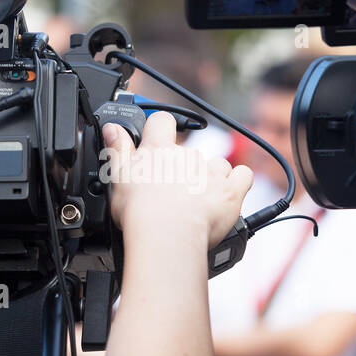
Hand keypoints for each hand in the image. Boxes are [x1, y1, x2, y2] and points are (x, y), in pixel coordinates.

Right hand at [103, 111, 251, 246]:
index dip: (159, 128)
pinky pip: (243, 175)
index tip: (157, 140)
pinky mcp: (231, 191)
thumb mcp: (118, 176)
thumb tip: (112, 128)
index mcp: (159, 150)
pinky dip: (238, 182)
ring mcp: (211, 173)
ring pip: (217, 163)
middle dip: (184, 167)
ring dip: (212, 176)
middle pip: (190, 151)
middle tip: (173, 191)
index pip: (161, 121)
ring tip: (199, 198)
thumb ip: (118, 149)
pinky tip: (228, 192)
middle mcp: (187, 157)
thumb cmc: (139, 211)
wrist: (165, 234)